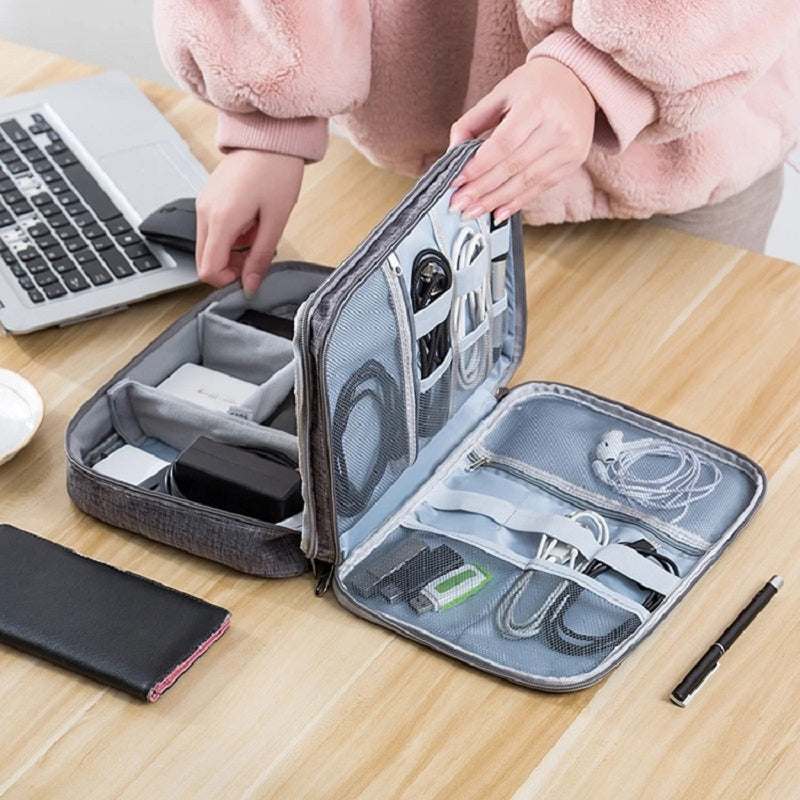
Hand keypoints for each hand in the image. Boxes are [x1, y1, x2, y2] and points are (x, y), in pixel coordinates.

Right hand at [195, 149, 303, 295]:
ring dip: (230, 251)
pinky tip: (249, 223)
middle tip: (254, 258)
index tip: (247, 275)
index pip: (208, 269)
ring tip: (256, 234)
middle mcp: (205, 212)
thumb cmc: (276, 172)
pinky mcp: (207, 197)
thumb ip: (260, 257)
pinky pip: (211, 229)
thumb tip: (250, 285)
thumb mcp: (275, 221)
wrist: (269, 137)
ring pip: (207, 245)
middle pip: (204, 260)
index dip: (227, 281)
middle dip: (228, 267)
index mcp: (221, 220)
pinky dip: (228, 236)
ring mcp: (203, 203)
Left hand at [448, 57, 595, 222]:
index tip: (456, 181)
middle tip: (458, 204)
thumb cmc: (535, 85)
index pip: (502, 143)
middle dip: (482, 189)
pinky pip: (541, 187)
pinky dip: (518, 202)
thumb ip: (473, 121)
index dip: (478, 166)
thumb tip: (452, 152)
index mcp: (535, 103)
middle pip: (512, 166)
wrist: (578, 78)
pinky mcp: (573, 161)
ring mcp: (568, 146)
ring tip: (473, 212)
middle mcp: (556, 126)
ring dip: (496, 201)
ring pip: (526, 181)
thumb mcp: (501, 92)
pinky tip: (498, 212)